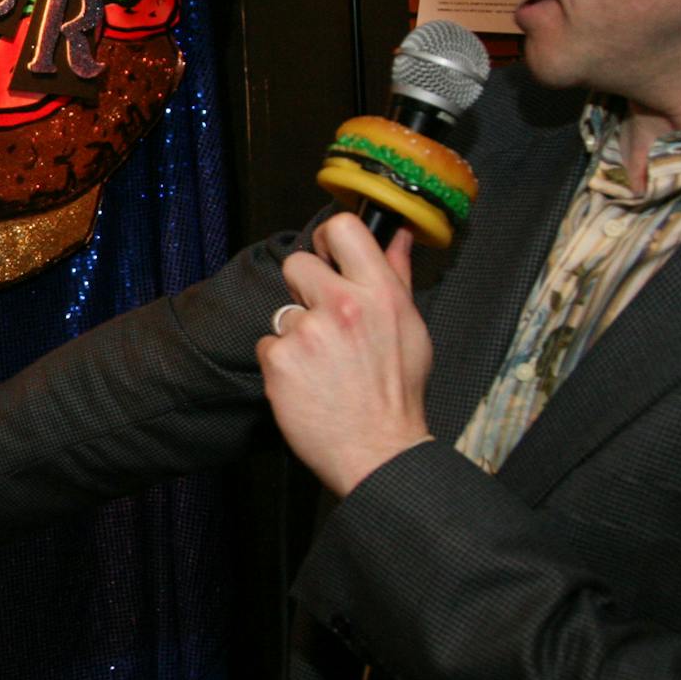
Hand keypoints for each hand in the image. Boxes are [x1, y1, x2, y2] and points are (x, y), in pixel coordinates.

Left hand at [257, 214, 433, 496]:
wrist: (377, 450)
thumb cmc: (396, 393)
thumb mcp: (411, 329)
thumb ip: (397, 276)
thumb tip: (399, 234)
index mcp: (379, 293)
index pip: (343, 229)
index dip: (327, 239)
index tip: (326, 256)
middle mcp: (342, 305)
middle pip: (296, 264)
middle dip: (303, 287)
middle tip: (322, 319)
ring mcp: (306, 332)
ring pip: (283, 312)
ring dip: (296, 334)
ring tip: (323, 365)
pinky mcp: (279, 359)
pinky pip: (269, 345)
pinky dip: (281, 363)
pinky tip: (306, 382)